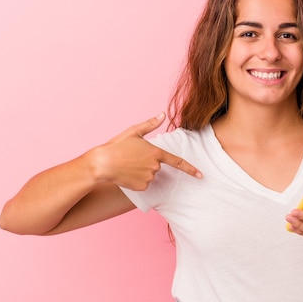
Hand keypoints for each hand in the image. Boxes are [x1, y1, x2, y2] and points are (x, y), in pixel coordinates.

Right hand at [87, 112, 201, 189]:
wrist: (101, 164)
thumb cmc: (116, 146)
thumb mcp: (134, 132)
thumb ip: (150, 124)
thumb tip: (162, 114)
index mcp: (156, 152)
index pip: (178, 162)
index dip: (191, 169)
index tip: (201, 175)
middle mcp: (155, 166)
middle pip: (157, 166)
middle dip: (147, 162)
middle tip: (131, 157)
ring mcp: (149, 177)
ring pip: (150, 175)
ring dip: (141, 171)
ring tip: (126, 165)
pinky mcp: (141, 187)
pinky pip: (143, 184)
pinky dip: (136, 180)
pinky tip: (126, 174)